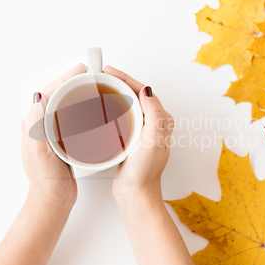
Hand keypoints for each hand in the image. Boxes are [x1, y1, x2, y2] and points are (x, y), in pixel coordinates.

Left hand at [20, 63, 86, 208]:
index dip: (64, 78)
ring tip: (91, 85)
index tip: (80, 69)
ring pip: (64, 104)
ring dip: (76, 92)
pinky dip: (81, 108)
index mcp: (32, 125)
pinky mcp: (62, 140)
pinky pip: (71, 117)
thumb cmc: (45, 178)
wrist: (53, 198)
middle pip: (56, 95)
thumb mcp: (38, 150)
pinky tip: (91, 108)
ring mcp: (51, 133)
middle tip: (89, 73)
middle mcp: (40, 126)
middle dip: (71, 81)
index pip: (47, 92)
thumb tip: (36, 97)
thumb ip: (36, 124)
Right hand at [104, 66, 174, 202]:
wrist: (135, 193)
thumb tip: (147, 91)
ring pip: (129, 104)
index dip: (127, 79)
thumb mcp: (152, 141)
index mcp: (162, 121)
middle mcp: (154, 124)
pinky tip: (103, 107)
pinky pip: (123, 116)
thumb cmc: (145, 172)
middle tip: (104, 75)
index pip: (144, 92)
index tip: (111, 72)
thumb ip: (153, 115)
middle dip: (121, 82)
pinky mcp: (132, 138)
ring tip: (102, 85)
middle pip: (137, 95)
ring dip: (117, 93)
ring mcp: (143, 131)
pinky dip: (113, 107)